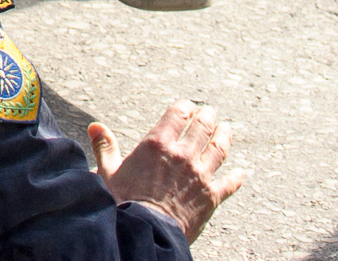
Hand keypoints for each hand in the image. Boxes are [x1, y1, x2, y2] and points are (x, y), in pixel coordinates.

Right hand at [93, 100, 246, 241]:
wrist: (146, 232)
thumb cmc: (124, 203)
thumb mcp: (108, 172)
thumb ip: (104, 147)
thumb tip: (95, 126)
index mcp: (157, 144)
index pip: (177, 115)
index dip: (185, 107)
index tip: (188, 105)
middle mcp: (182, 155)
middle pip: (202, 128)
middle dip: (208, 117)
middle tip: (211, 113)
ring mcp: (200, 175)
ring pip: (219, 149)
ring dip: (224, 137)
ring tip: (228, 129)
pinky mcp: (211, 197)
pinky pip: (229, 184)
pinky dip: (237, 178)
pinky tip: (242, 173)